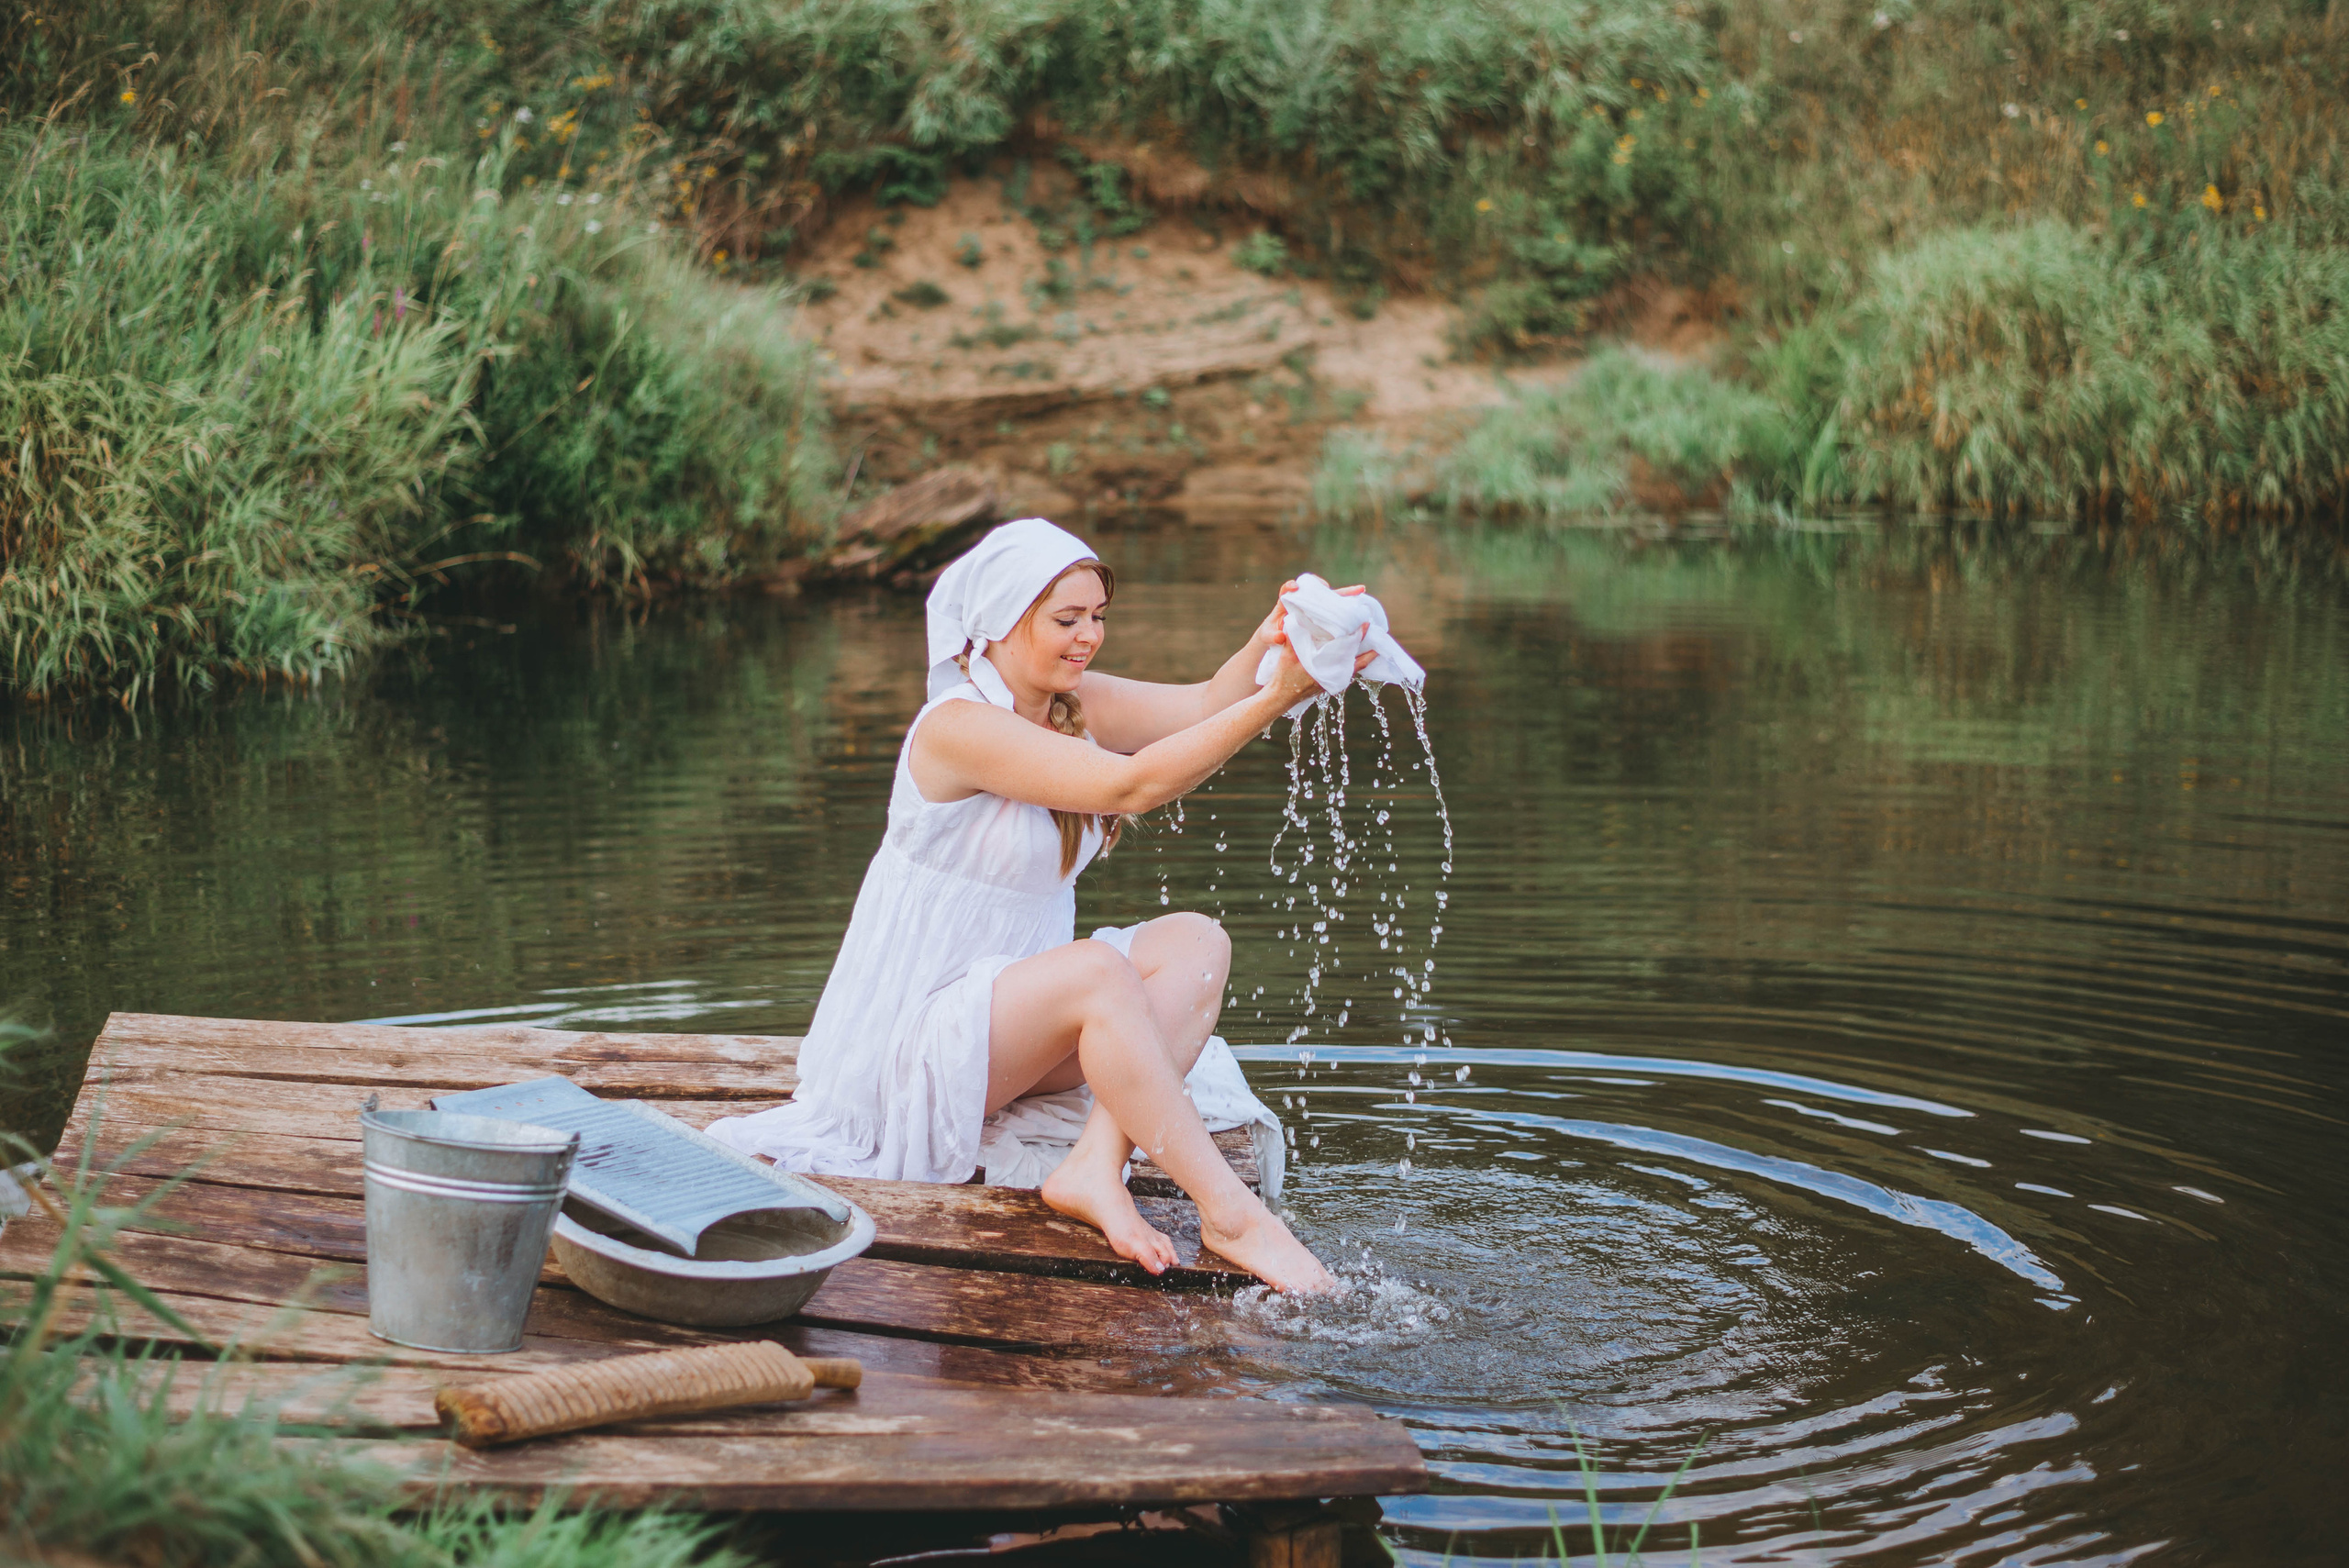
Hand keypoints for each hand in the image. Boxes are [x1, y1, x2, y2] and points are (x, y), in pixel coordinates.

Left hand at [1252, 578, 1368, 652]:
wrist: (1277, 638)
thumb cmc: (1271, 634)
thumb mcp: (1268, 637)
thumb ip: (1273, 636)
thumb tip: (1281, 636)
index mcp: (1285, 602)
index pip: (1287, 589)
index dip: (1291, 586)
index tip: (1295, 587)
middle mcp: (1301, 600)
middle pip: (1313, 588)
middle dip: (1323, 586)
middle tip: (1328, 588)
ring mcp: (1313, 606)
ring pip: (1328, 596)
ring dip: (1344, 593)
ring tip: (1360, 590)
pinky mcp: (1322, 613)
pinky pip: (1335, 606)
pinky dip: (1347, 603)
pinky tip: (1361, 603)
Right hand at [1260, 631, 1376, 709]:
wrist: (1280, 697)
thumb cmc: (1284, 677)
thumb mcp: (1288, 654)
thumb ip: (1295, 636)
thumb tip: (1299, 617)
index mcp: (1328, 669)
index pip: (1350, 651)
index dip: (1359, 637)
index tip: (1366, 623)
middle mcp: (1335, 676)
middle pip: (1359, 660)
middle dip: (1367, 644)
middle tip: (1373, 628)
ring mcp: (1334, 680)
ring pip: (1355, 664)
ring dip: (1361, 651)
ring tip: (1366, 636)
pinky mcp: (1330, 680)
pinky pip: (1347, 667)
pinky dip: (1351, 657)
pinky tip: (1350, 647)